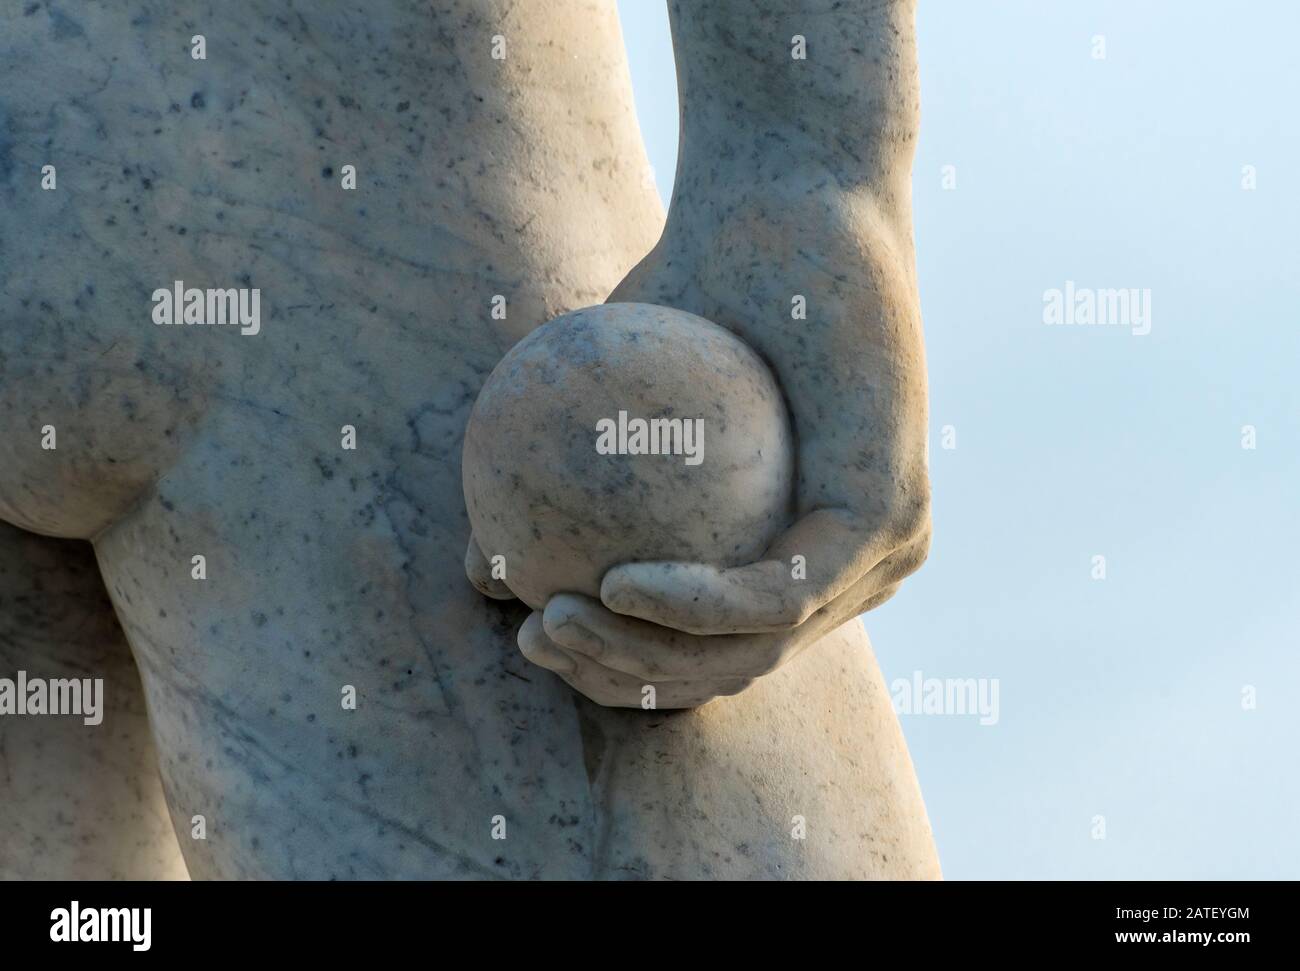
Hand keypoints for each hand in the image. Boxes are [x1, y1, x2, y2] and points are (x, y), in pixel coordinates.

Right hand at [517, 180, 931, 707]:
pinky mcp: (890, 518)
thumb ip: (559, 493)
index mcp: (792, 552)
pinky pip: (780, 593)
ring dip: (643, 651)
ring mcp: (879, 553)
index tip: (529, 635)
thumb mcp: (602, 401)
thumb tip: (480, 574)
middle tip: (535, 638)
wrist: (789, 193)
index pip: (700, 652)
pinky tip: (615, 584)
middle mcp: (845, 572)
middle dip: (620, 676)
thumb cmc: (697, 282)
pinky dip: (694, 603)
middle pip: (725, 670)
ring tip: (555, 619)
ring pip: (752, 649)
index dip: (614, 670)